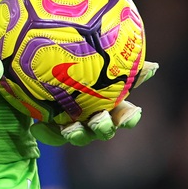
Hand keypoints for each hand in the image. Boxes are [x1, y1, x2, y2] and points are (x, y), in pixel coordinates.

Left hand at [32, 61, 157, 145]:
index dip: (131, 116)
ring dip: (78, 134)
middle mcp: (95, 115)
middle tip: (99, 119)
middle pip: (105, 128)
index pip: (126, 112)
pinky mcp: (55, 129)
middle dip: (105, 126)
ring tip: (70, 129)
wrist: (40, 64)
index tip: (134, 113)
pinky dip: (48, 134)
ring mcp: (76, 123)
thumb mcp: (90, 52)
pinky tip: (37, 128)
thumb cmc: (73, 55)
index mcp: (109, 100)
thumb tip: (150, 62)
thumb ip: (114, 53)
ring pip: (81, 136)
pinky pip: (53, 136)